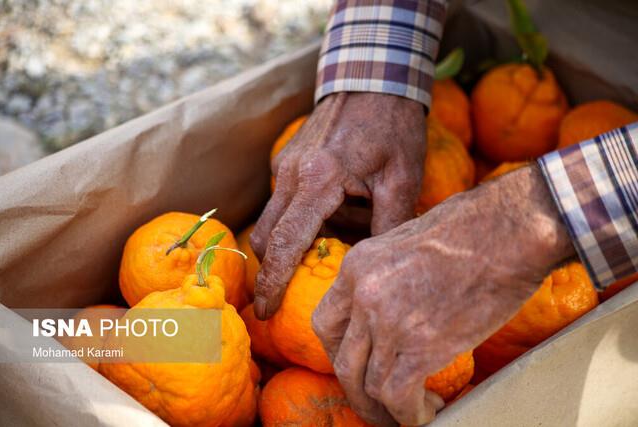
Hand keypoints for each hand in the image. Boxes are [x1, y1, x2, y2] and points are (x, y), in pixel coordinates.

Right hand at [250, 92, 425, 319]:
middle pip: (267, 236)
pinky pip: (286, 200)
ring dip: (296, 239)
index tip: (263, 311)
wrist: (374, 78)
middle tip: (296, 290)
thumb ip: (388, 225)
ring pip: (274, 219)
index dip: (272, 283)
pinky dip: (303, 217)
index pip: (284, 243)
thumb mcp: (402, 178)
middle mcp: (291, 174)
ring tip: (340, 235)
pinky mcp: (288, 159)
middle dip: (275, 268)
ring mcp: (285, 164)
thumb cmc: (393, 127)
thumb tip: (375, 269)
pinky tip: (340, 210)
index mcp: (318, 180)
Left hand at [312, 165, 574, 425]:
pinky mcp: (420, 346)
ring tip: (413, 409)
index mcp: (357, 265)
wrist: (510, 228)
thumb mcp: (407, 240)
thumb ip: (387, 275)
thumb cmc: (472, 227)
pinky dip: (409, 415)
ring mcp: (388, 321)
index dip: (341, 352)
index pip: (327, 323)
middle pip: (341, 360)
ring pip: (367, 385)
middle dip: (357, 388)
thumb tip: (393, 305)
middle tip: (378, 401)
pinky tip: (429, 413)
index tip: (361, 366)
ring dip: (385, 408)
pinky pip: (397, 397)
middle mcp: (363, 293)